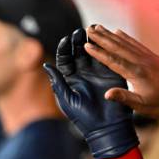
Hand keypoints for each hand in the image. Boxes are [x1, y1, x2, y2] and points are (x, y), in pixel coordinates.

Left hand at [44, 28, 137, 158]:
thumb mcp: (67, 99)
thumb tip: (46, 65)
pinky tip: (104, 40)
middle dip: (78, 41)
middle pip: (79, 52)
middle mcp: (83, 73)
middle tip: (79, 32)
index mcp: (70, 79)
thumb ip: (58, 82)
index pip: (65, 59)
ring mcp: (97, 73)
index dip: (64, 49)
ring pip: (93, 53)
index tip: (65, 40)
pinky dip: (105, 49)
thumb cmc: (83, 117)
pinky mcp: (111, 74)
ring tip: (91, 31)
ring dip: (92, 42)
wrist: (105, 128)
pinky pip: (108, 58)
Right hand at [85, 24, 158, 120]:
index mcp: (137, 73)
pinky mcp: (153, 57)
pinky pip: (136, 44)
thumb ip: (124, 98)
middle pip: (118, 47)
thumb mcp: (142, 105)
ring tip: (99, 27)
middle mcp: (142, 62)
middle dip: (101, 38)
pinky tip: (118, 32)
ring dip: (110, 34)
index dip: (99, 53)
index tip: (87, 46)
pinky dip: (126, 37)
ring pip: (126, 43)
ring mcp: (148, 58)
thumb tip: (106, 94)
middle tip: (88, 30)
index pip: (113, 60)